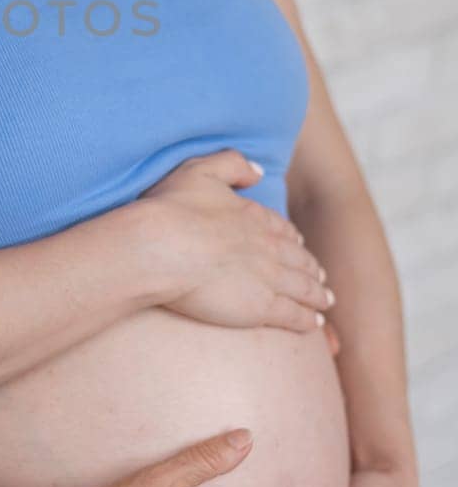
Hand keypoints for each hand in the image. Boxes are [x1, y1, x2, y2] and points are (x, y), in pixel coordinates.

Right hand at [137, 150, 333, 334]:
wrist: (161, 247)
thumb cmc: (171, 210)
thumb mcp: (200, 170)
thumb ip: (232, 164)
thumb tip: (259, 171)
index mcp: (253, 215)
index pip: (281, 229)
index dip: (292, 239)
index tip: (299, 244)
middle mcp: (267, 246)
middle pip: (298, 259)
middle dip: (311, 269)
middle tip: (321, 277)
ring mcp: (268, 277)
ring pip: (303, 288)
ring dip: (317, 294)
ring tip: (325, 301)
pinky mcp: (261, 307)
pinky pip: (293, 314)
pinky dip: (307, 318)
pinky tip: (314, 321)